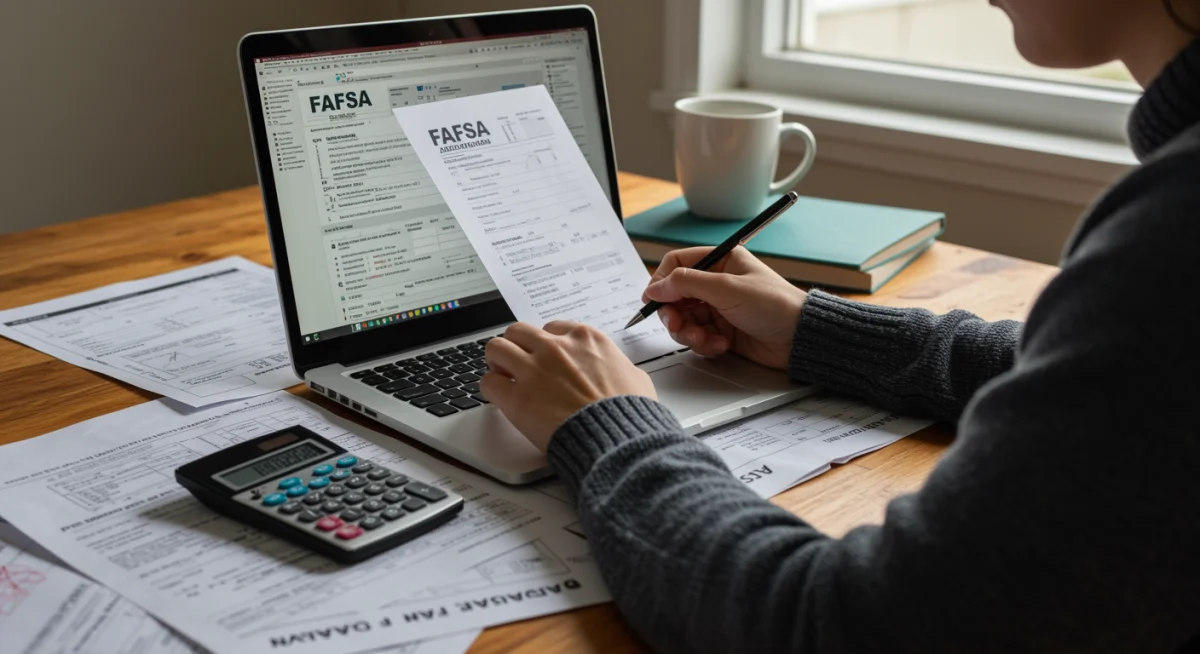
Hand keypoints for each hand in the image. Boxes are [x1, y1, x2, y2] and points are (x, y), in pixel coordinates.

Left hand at [482, 321, 655, 451]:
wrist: (618, 441)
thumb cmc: (629, 414)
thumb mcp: (636, 378)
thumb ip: (619, 367)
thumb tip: (621, 372)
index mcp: (585, 339)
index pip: (552, 328)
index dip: (546, 344)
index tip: (545, 357)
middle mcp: (556, 348)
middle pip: (518, 331)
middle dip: (516, 346)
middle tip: (517, 363)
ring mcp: (533, 371)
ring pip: (496, 347)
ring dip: (497, 362)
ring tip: (502, 376)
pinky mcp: (517, 398)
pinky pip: (488, 382)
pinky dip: (491, 388)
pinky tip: (500, 398)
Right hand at [643, 246, 807, 369]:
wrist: (799, 339)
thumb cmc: (775, 305)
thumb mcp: (726, 288)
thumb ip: (687, 283)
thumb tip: (656, 287)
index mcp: (721, 261)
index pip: (677, 264)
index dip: (662, 280)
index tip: (653, 299)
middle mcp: (717, 284)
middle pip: (676, 295)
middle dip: (674, 314)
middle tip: (677, 325)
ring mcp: (718, 309)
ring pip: (684, 320)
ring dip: (689, 332)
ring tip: (704, 338)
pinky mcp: (722, 332)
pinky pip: (698, 338)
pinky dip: (705, 344)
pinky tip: (722, 344)